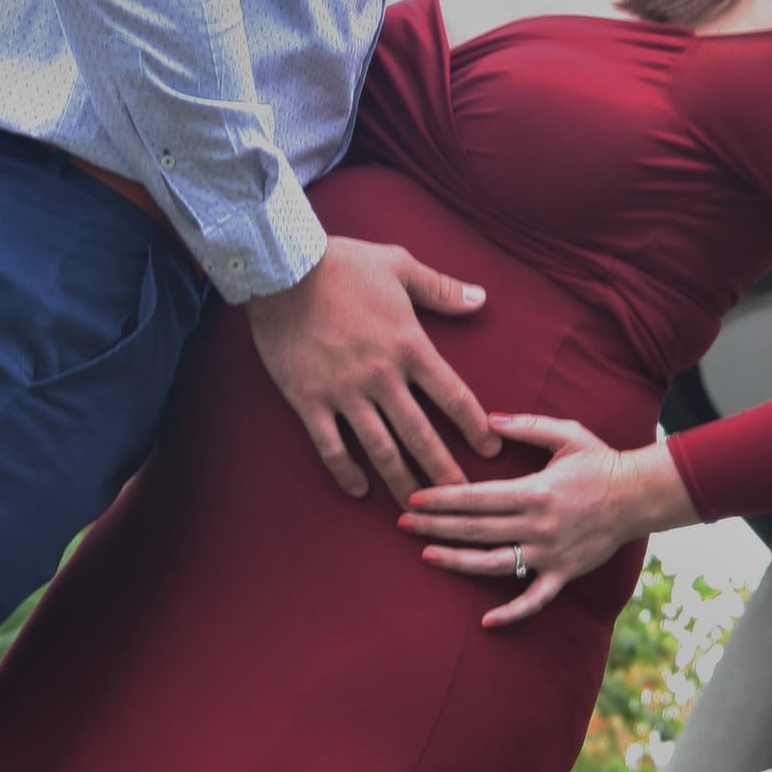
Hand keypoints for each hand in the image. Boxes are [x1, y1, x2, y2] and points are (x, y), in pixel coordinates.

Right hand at [245, 239, 498, 504]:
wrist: (282, 269)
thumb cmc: (342, 264)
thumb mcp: (399, 265)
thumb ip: (442, 288)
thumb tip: (481, 300)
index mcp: (409, 345)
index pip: (453, 396)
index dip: (475, 427)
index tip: (490, 449)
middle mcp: (382, 377)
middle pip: (421, 435)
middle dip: (445, 472)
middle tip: (463, 498)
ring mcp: (344, 393)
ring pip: (381, 450)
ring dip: (401, 482)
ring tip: (418, 507)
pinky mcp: (309, 401)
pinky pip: (331, 447)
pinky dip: (346, 472)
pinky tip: (360, 489)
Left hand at [398, 414, 694, 626]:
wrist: (640, 495)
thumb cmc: (601, 461)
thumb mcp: (567, 434)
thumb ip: (526, 426)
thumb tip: (488, 419)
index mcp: (535, 491)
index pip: (477, 498)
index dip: (443, 500)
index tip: (414, 499)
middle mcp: (538, 526)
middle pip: (476, 529)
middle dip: (435, 527)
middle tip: (401, 525)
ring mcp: (550, 554)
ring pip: (494, 563)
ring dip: (457, 562)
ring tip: (426, 556)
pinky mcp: (564, 573)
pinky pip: (535, 599)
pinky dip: (512, 613)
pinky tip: (486, 621)